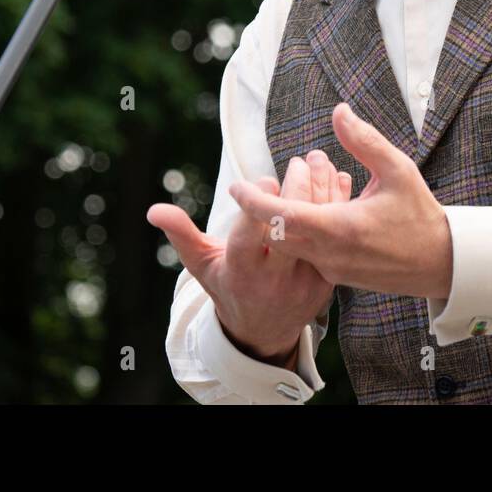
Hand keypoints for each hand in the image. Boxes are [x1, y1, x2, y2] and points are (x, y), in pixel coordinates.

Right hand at [147, 150, 351, 364]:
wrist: (262, 330)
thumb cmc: (227, 285)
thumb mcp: (201, 264)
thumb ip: (181, 234)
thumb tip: (153, 209)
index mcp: (242, 270)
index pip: (250, 236)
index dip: (258, 207)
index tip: (265, 178)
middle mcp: (275, 278)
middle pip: (290, 229)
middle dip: (298, 189)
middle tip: (298, 161)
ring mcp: (305, 282)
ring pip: (318, 231)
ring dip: (323, 191)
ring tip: (318, 160)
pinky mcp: (328, 282)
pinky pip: (336, 240)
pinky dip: (339, 207)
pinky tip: (339, 178)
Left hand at [229, 102, 453, 299]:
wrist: (441, 263)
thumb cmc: (420, 213)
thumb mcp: (398, 169)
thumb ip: (364, 141)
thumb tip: (338, 111)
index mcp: (340, 229)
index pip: (281, 217)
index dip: (253, 202)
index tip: (235, 187)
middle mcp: (330, 254)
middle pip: (275, 234)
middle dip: (266, 207)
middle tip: (268, 181)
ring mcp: (331, 270)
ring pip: (289, 244)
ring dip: (286, 218)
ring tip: (302, 189)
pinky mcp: (336, 277)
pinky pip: (306, 254)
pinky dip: (301, 231)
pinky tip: (320, 209)